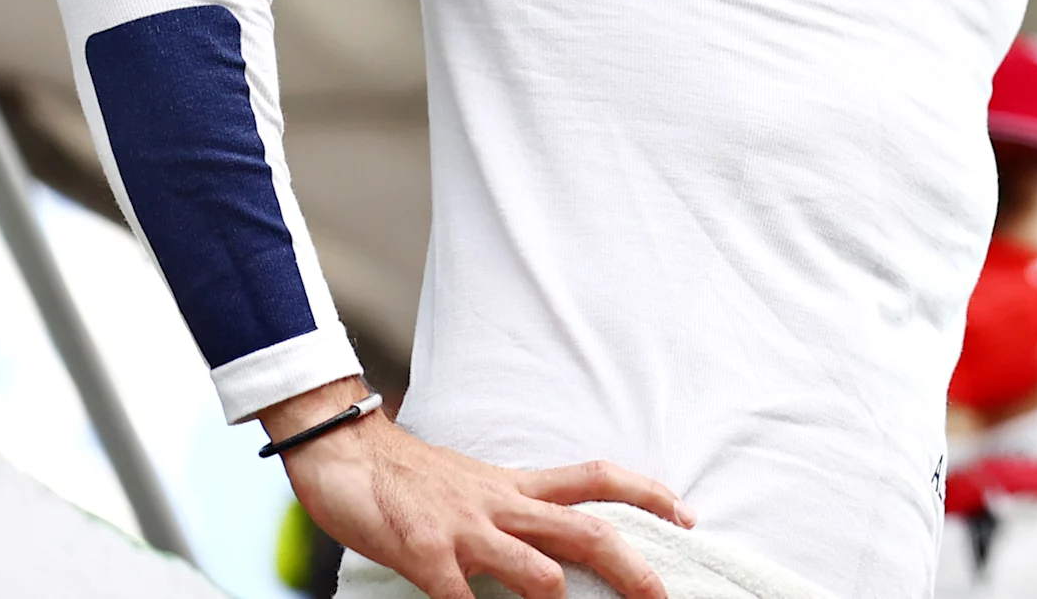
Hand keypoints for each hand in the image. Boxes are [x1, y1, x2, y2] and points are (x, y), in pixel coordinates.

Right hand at [263, 378, 692, 598]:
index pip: (598, 480)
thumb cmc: (411, 479)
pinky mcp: (425, 553)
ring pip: (539, 571)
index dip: (648, 494)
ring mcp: (466, 530)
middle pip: (588, 533)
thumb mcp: (476, 489)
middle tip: (662, 598)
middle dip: (632, 569)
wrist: (348, 451)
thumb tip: (550, 547)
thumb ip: (512, 514)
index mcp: (518, 487)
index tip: (688, 515)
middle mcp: (503, 505)